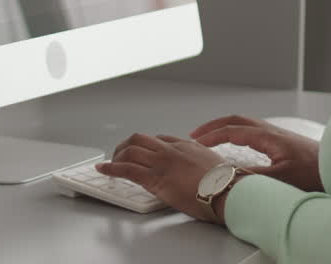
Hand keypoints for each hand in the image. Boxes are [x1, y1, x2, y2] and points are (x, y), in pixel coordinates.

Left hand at [95, 133, 225, 222]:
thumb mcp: (214, 166)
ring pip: (130, 151)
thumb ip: (202, 164)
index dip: (147, 145)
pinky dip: (111, 168)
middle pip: (141, 139)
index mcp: (187, 146)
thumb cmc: (224, 183)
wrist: (225, 190)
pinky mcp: (154, 178)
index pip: (160, 139)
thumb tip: (202, 172)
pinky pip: (126, 169)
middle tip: (120, 154)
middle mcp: (171, 150)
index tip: (142, 151)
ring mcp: (161, 162)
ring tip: (111, 164)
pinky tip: (104, 170)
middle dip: (126, 145)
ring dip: (117, 156)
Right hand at [191, 115, 322, 192]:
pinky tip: (241, 146)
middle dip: (215, 126)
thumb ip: (253, 178)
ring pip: (247, 124)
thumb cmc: (317, 174)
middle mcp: (273, 132)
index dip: (211, 135)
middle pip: (237, 120)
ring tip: (213, 138)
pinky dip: (240, 133)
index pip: (232, 130)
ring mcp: (280, 136)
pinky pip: (256, 131)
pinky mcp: (286, 143)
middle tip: (196, 135)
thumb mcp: (281, 180)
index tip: (194, 142)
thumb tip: (227, 179)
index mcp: (269, 137)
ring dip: (227, 128)